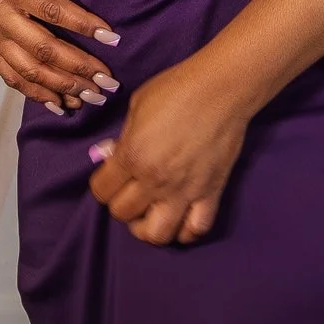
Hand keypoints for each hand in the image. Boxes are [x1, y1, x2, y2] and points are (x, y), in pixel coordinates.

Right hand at [0, 0, 119, 111]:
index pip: (50, 9)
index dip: (81, 24)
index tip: (112, 36)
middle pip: (43, 49)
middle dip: (78, 68)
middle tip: (110, 82)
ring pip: (28, 70)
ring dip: (62, 87)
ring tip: (93, 98)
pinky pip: (10, 76)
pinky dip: (35, 93)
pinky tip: (61, 106)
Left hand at [87, 58, 247, 246]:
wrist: (221, 89)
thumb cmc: (177, 89)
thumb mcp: (137, 107)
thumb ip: (124, 138)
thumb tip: (113, 157)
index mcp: (132, 155)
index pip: (101, 191)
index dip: (103, 185)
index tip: (112, 176)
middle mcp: (154, 180)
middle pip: (123, 214)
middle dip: (122, 205)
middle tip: (131, 192)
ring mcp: (184, 191)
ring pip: (157, 234)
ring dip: (149, 228)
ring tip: (152, 213)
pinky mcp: (211, 193)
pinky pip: (196, 229)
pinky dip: (186, 231)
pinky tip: (181, 219)